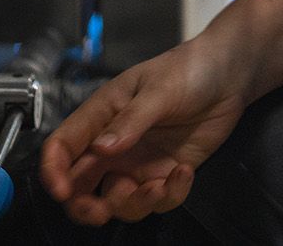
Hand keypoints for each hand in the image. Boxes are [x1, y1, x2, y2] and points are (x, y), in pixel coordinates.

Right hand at [41, 38, 249, 225]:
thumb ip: (130, 120)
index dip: (54, 170)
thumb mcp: (158, 90)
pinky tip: (184, 172)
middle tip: (100, 212)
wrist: (228, 75)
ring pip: (119, 201)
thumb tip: (101, 148)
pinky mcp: (166, 173)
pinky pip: (159, 200)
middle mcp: (114, 144)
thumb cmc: (188, 69)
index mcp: (102, 115)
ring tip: (158, 186)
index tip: (61, 190)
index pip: (63, 146)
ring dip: (135, 204)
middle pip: (82, 185)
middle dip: (85, 206)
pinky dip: (170, 195)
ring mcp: (139, 161)